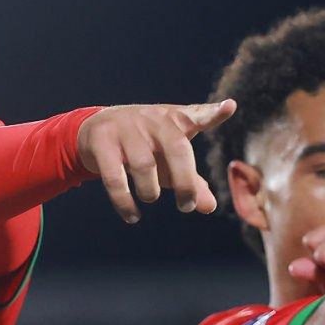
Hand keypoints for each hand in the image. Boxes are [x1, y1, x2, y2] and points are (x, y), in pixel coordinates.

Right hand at [76, 100, 234, 222]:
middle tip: (187, 206)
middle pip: (176, 148)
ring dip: (150, 190)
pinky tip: (132, 216)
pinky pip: (114, 177)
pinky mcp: (101, 142)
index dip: (213, 113)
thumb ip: (192, 182)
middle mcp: (153, 119)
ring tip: (150, 198)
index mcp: (174, 120)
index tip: (228, 108)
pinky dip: (125, 202)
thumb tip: (209, 207)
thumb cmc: (144, 146)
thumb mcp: (169, 160)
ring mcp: (125, 129)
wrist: (96, 129)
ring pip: (144, 164)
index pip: (197, 114)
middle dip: (185, 182)